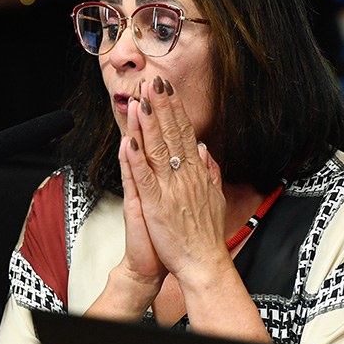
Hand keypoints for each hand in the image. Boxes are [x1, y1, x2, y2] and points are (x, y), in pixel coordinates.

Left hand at [123, 76, 229, 286]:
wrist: (204, 262)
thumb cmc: (205, 234)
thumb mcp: (214, 196)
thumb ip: (209, 170)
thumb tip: (203, 149)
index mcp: (196, 172)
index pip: (184, 133)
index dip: (174, 109)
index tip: (166, 89)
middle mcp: (184, 175)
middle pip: (172, 134)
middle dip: (161, 106)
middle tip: (153, 81)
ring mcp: (170, 189)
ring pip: (158, 149)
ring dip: (149, 123)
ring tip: (142, 100)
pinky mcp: (156, 205)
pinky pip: (143, 178)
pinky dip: (136, 159)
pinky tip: (130, 140)